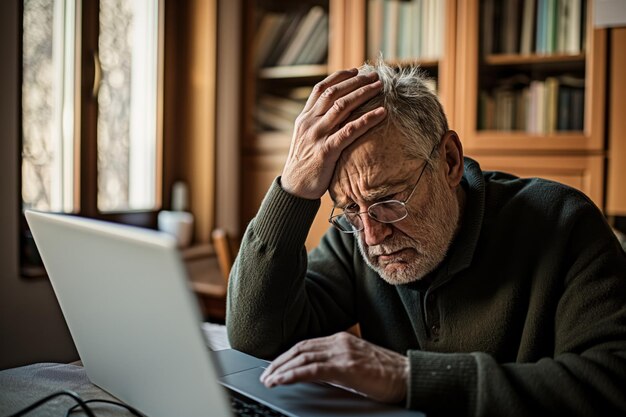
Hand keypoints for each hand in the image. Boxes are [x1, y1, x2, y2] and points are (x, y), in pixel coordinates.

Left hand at [260, 332, 408, 403]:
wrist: (408, 376)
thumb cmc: (385, 374)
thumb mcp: (355, 365)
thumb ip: (335, 365)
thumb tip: (313, 374)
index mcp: (341, 340)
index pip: (306, 345)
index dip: (287, 355)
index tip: (274, 366)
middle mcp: (340, 342)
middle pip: (300, 348)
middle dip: (280, 362)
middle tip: (265, 375)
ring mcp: (343, 352)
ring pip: (303, 357)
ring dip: (282, 369)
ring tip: (269, 379)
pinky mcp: (346, 367)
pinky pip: (312, 369)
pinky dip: (293, 374)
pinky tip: (282, 380)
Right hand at [281, 68, 385, 199]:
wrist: (294, 188)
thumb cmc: (305, 164)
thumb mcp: (306, 139)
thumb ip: (317, 124)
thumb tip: (334, 112)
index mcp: (304, 118)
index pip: (321, 89)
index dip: (339, 77)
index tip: (356, 70)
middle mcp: (309, 123)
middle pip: (334, 94)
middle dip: (356, 82)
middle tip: (374, 76)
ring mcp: (317, 136)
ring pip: (342, 107)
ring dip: (363, 94)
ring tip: (380, 87)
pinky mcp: (326, 151)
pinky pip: (349, 131)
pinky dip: (367, 120)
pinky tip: (381, 113)